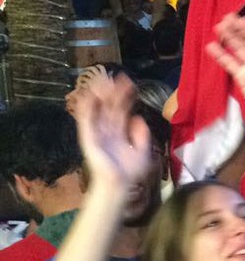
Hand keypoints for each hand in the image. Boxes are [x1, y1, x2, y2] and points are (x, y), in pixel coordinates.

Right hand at [75, 74, 151, 188]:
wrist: (120, 185)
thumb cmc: (130, 172)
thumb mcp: (142, 150)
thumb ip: (141, 135)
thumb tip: (138, 118)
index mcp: (120, 131)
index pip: (121, 109)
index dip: (124, 95)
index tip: (128, 82)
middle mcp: (107, 129)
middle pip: (108, 106)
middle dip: (111, 91)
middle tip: (114, 75)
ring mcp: (97, 133)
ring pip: (96, 110)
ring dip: (97, 95)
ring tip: (99, 79)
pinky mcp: (89, 138)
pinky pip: (86, 121)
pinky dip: (85, 109)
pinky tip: (87, 96)